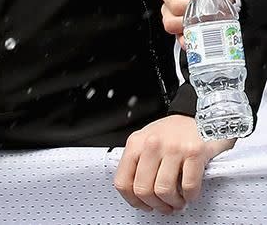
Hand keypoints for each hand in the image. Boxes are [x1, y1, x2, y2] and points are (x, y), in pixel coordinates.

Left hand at [114, 115, 234, 212]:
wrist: (199, 115)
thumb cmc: (172, 133)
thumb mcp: (146, 142)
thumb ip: (138, 163)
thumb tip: (136, 195)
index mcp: (136, 143)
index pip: (123, 182)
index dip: (134, 201)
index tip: (144, 205)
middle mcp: (152, 144)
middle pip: (143, 190)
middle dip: (155, 205)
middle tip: (164, 206)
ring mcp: (173, 148)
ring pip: (164, 191)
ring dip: (173, 203)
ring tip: (178, 200)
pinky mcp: (194, 153)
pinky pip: (188, 187)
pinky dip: (190, 196)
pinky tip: (189, 192)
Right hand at [158, 0, 232, 44]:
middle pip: (172, 6)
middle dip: (195, 7)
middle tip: (211, 4)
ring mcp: (169, 9)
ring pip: (170, 22)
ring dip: (190, 23)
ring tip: (205, 18)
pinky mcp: (176, 23)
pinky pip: (176, 36)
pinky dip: (187, 38)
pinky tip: (198, 34)